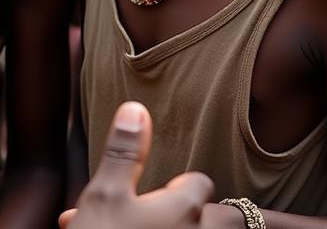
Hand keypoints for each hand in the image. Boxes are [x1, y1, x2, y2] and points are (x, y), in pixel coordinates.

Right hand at [59, 102, 211, 228]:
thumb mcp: (104, 193)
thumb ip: (124, 152)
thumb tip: (137, 109)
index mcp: (184, 207)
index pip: (200, 184)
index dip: (180, 185)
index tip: (163, 192)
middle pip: (221, 217)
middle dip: (196, 211)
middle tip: (167, 213)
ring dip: (188, 228)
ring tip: (153, 226)